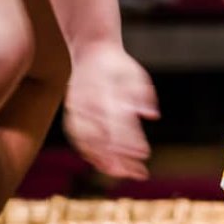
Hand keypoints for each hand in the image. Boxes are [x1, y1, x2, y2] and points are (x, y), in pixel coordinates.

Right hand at [64, 45, 159, 178]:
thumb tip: (150, 116)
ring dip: (103, 159)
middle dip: (120, 158)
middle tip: (136, 174)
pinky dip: (87, 151)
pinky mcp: (72, 111)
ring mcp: (79, 109)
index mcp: (108, 95)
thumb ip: (143, 95)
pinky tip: (99, 162)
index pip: (120, 125)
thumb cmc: (117, 64)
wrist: (90, 49)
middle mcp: (91, 104)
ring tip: (118, 173)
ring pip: (88, 141)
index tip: (144, 156)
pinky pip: (77, 136)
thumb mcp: (135, 74)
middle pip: (104, 138)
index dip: (131, 142)